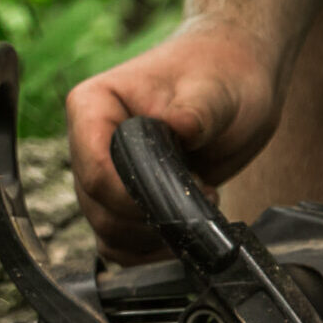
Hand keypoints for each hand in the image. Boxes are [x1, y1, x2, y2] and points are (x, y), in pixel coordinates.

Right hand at [65, 17, 284, 259]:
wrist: (234, 79)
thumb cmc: (221, 72)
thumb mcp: (215, 90)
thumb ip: (196, 112)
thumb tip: (180, 128)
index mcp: (93, 106)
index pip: (94, 170)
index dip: (133, 196)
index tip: (181, 192)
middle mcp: (87, 142)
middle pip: (97, 207)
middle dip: (150, 218)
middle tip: (203, 196)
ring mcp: (103, 173)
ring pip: (107, 231)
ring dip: (154, 236)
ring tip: (199, 207)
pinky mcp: (122, 198)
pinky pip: (120, 243)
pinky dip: (150, 250)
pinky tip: (185, 232)